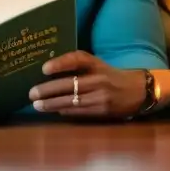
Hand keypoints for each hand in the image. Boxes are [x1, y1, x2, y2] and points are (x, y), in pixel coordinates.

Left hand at [28, 51, 146, 118]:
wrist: (138, 91)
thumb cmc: (110, 76)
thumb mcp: (97, 65)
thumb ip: (77, 66)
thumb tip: (48, 73)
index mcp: (96, 64)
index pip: (77, 59)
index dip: (60, 63)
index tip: (44, 69)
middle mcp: (99, 78)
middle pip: (70, 84)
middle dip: (48, 90)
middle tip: (32, 93)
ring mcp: (101, 96)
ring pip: (72, 100)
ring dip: (52, 104)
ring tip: (37, 105)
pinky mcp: (103, 111)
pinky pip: (79, 111)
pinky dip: (64, 111)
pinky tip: (53, 110)